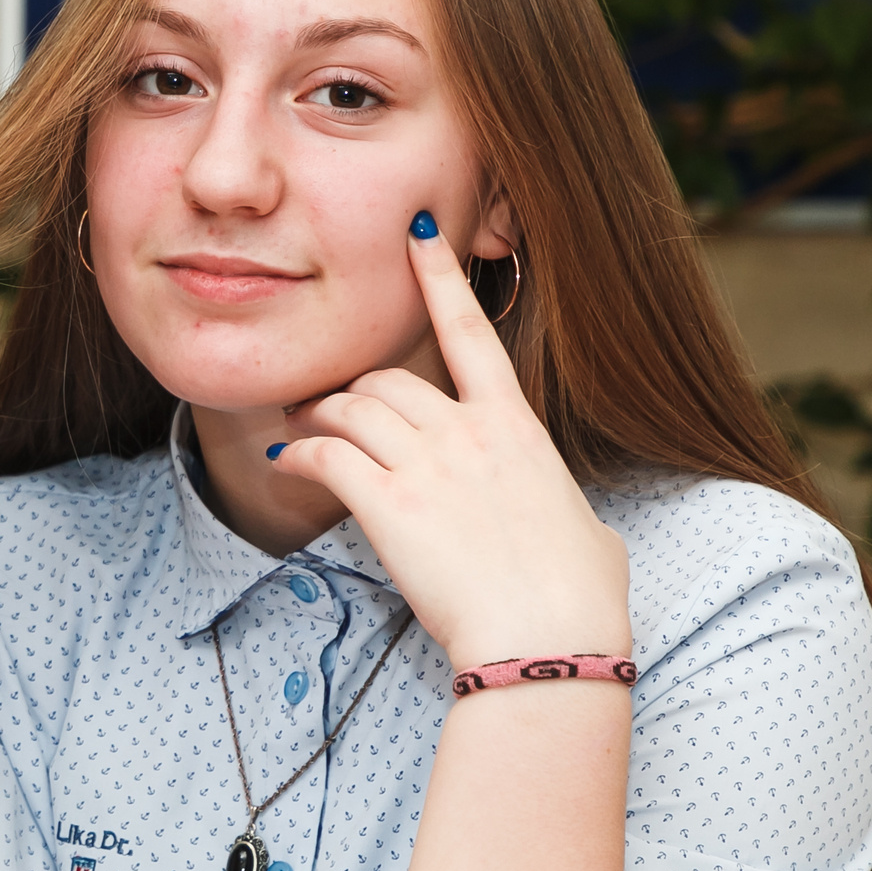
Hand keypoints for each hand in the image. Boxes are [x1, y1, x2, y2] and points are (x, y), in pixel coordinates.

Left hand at [271, 220, 629, 669]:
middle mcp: (470, 432)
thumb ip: (566, 511)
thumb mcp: (587, 533)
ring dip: (317, 415)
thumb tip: (578, 531)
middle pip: (389, 379)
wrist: (549, 636)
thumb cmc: (577, 597)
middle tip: (326, 410)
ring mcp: (429, 465)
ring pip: (351, 409)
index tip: (417, 234)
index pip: (472, 332)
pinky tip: (283, 461)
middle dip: (353, 392)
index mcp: (517, 427)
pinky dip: (296, 452)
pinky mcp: (390, 504)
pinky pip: (325, 455)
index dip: (440, 277)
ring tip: (297, 430)